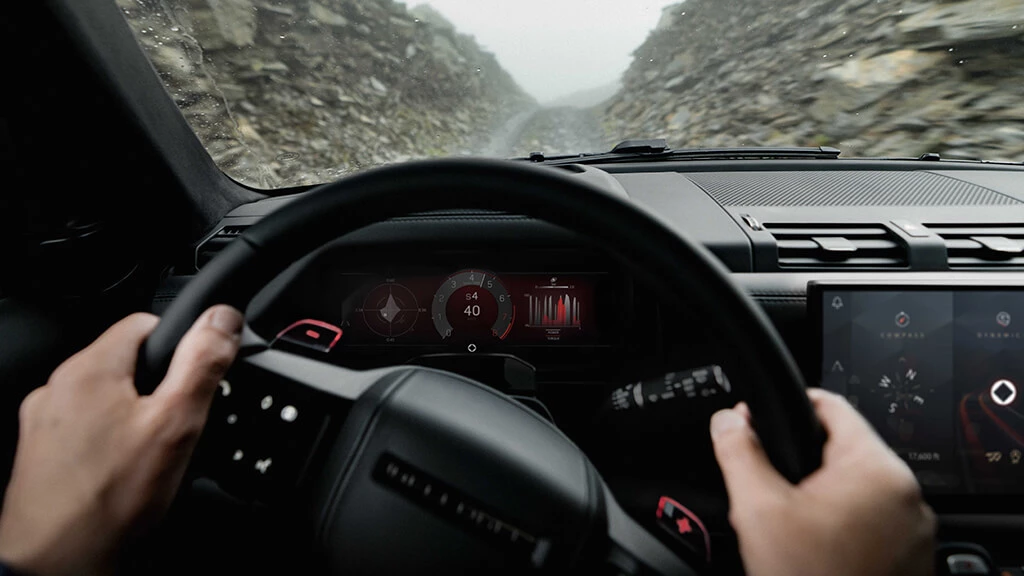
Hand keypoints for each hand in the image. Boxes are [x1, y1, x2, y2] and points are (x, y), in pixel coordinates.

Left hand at [0, 306, 242, 575]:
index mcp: (90, 368)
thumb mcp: (176, 424)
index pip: (144, 323)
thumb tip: (222, 318)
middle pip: (126, 363)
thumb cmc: (109, 499)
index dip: (179, 346)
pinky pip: (86, 428)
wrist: (57, 562)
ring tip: (150, 456)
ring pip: (106, 398)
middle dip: (158, 388)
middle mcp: (57, 387)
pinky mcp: (40, 452)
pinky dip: (108, 441)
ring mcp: (43, 421)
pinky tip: (122, 472)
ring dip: (132, 416)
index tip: (194, 378)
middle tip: (176, 427)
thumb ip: (202, 364)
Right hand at [710, 389, 935, 575]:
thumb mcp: (757, 510)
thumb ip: (738, 452)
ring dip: (822, 498)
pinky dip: (844, 528)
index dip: (788, 406)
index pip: (831, 405)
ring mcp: (916, 530)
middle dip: (801, 464)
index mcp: (876, 469)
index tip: (761, 419)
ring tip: (790, 529)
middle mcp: (908, 494)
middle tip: (768, 491)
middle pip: (843, 451)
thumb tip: (728, 419)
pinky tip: (815, 553)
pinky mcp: (914, 559)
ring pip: (857, 491)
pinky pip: (874, 524)